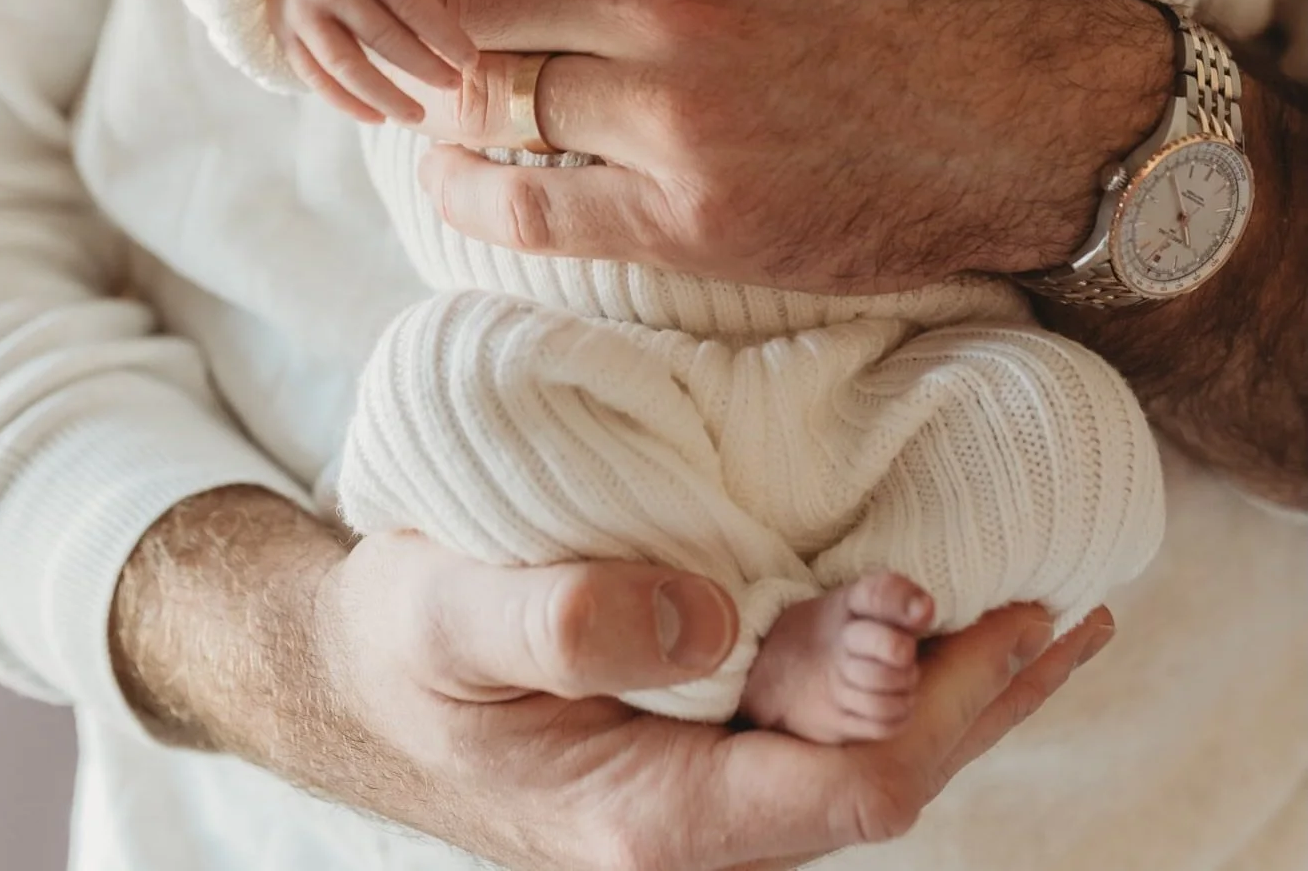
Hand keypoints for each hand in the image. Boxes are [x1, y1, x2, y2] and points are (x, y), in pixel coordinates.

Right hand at [266, 0, 475, 122]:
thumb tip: (435, 33)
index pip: (413, 5)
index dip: (445, 37)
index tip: (470, 61)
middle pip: (383, 39)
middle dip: (424, 67)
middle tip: (454, 84)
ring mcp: (301, 12)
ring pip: (346, 68)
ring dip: (385, 98)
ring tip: (417, 115)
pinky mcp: (283, 34)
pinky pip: (315, 78)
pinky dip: (346, 102)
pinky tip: (376, 116)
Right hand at [314, 532, 1113, 869]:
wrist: (358, 675)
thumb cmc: (400, 645)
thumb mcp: (448, 615)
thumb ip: (564, 614)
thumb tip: (713, 612)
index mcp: (647, 812)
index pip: (840, 788)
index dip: (929, 708)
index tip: (988, 613)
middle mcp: (696, 817)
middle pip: (879, 781)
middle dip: (981, 701)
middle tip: (1070, 612)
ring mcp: (704, 784)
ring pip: (865, 756)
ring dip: (961, 693)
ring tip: (1049, 624)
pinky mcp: (701, 737)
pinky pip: (826, 723)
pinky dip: (901, 675)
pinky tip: (935, 631)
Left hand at [413, 0, 1170, 289]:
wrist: (1062, 120)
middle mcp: (663, 7)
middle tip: (421, 2)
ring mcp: (674, 124)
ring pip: (483, 102)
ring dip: (443, 90)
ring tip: (437, 78)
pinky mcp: (693, 223)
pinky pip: (529, 212)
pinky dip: (470, 193)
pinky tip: (457, 170)